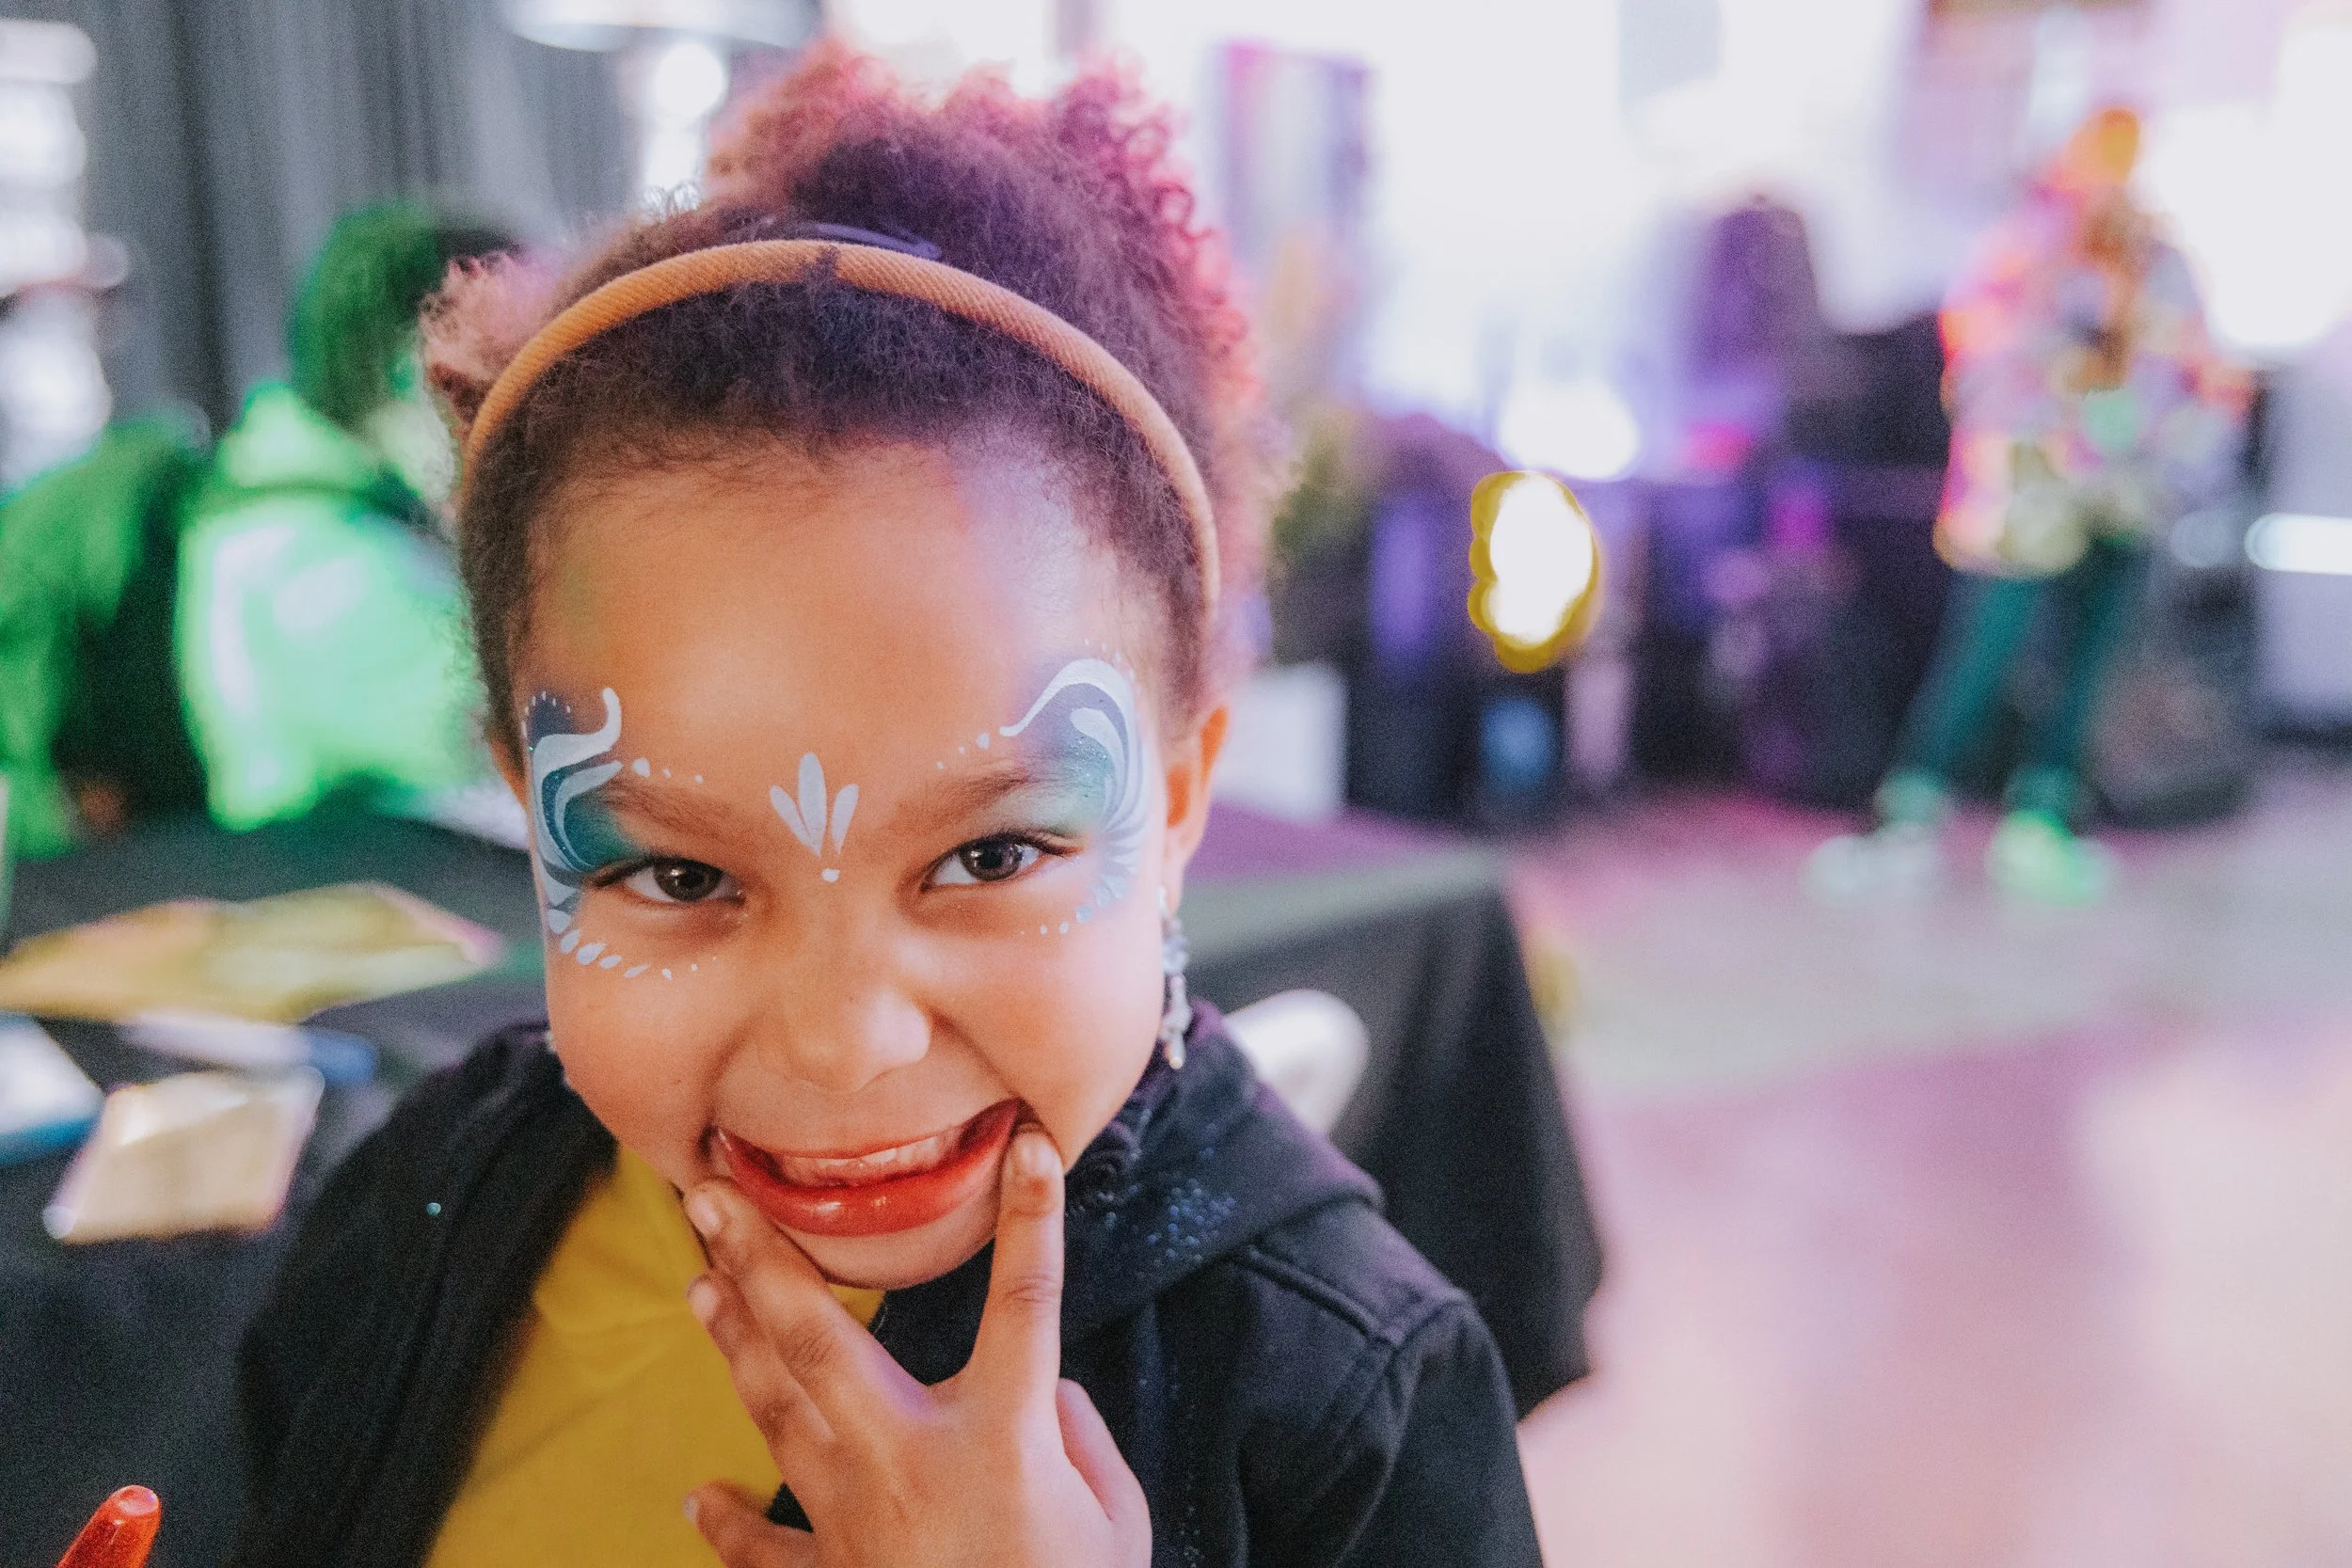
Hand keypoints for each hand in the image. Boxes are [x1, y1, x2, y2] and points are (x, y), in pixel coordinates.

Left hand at [681, 1123, 1150, 1566]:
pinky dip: (729, 1527)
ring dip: (733, 1344)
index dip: (1036, 1220)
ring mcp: (859, 1523)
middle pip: (822, 1341)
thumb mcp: (1115, 1518)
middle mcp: (911, 1462)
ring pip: (777, 1414)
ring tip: (697, 1280)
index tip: (1031, 1146)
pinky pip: (769, 1552)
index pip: (1026, 1301)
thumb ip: (1077, 1436)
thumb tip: (1046, 1394)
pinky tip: (694, 1498)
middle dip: (762, 1257)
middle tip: (711, 1191)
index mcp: (1002, 1437)